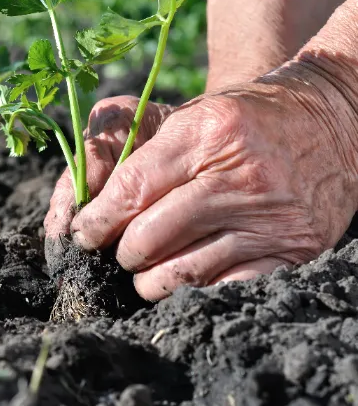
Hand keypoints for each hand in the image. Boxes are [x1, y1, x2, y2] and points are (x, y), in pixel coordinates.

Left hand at [70, 59, 357, 299]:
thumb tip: (77, 205)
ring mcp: (269, 216)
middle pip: (149, 237)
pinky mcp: (294, 248)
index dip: (97, 220)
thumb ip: (129, 150)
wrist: (328, 119)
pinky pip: (226, 287)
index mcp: (205, 133)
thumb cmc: (238, 119)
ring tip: (145, 272)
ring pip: (183, 271)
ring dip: (150, 280)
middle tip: (119, 251)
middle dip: (121, 252)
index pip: (130, 190)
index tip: (83, 234)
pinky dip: (194, 290)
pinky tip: (183, 279)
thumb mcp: (185, 114)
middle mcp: (239, 175)